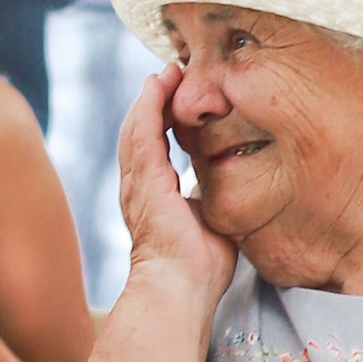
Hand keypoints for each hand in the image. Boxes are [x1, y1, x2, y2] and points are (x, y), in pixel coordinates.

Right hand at [117, 67, 235, 311]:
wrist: (179, 290)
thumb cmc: (198, 268)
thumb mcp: (208, 221)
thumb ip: (209, 199)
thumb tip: (225, 186)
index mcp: (152, 195)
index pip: (152, 147)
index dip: (160, 119)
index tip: (177, 96)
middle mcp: (138, 186)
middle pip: (139, 130)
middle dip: (153, 100)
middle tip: (171, 72)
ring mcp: (138, 183)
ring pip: (138, 126)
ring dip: (151, 96)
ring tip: (165, 71)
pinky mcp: (145, 181)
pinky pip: (143, 134)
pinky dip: (149, 106)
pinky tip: (158, 85)